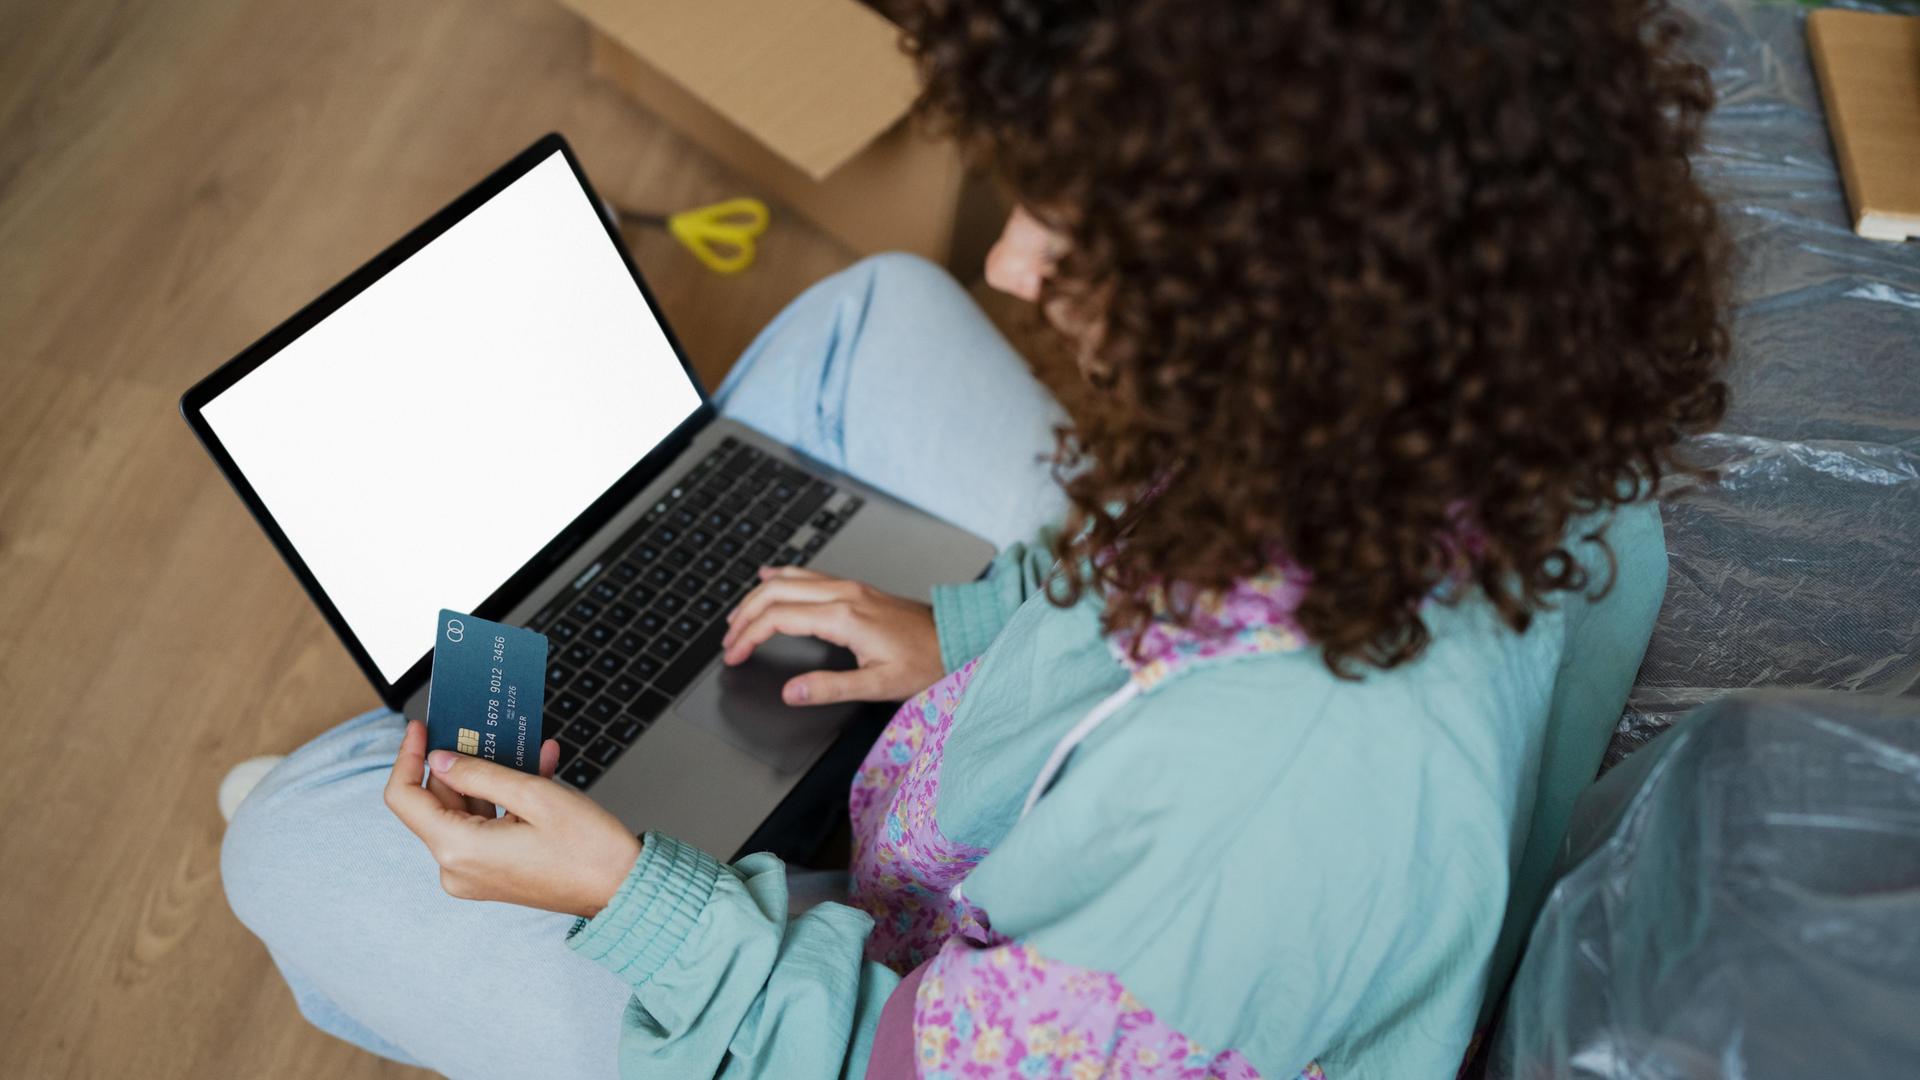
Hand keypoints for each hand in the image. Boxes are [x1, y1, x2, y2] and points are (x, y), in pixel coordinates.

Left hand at [384, 720, 640, 917]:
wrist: (622, 889)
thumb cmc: (587, 849)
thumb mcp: (533, 795)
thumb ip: (479, 773)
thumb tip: (440, 759)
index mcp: (459, 850)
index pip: (405, 798)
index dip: (408, 757)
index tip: (423, 728)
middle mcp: (457, 868)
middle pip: (436, 803)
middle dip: (459, 763)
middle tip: (480, 729)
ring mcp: (474, 874)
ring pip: (464, 812)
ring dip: (489, 777)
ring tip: (521, 747)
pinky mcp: (492, 873)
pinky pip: (485, 826)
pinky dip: (504, 799)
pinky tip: (535, 769)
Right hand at [720, 566, 942, 704]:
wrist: (957, 639)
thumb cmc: (926, 661)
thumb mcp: (879, 685)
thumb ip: (830, 688)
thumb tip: (791, 692)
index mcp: (844, 617)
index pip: (778, 618)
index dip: (749, 636)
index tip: (734, 655)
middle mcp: (844, 594)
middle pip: (776, 592)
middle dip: (744, 614)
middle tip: (728, 640)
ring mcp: (850, 587)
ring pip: (790, 579)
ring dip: (758, 595)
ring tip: (737, 615)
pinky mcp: (856, 589)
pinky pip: (808, 575)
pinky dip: (781, 577)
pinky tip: (770, 577)